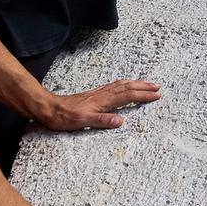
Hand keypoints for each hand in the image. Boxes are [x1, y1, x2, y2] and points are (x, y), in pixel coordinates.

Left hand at [33, 79, 160, 130]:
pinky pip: (114, 86)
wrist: (49, 109)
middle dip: (143, 87)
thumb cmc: (64, 117)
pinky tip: (125, 85)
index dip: (143, 96)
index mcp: (103, 101)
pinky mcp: (94, 94)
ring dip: (136, 84)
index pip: (128, 96)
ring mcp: (98, 93)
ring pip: (121, 85)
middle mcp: (102, 94)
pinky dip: (124, 84)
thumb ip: (102, 120)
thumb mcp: (82, 121)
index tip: (156, 95)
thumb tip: (120, 120)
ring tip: (147, 84)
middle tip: (157, 87)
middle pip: (127, 87)